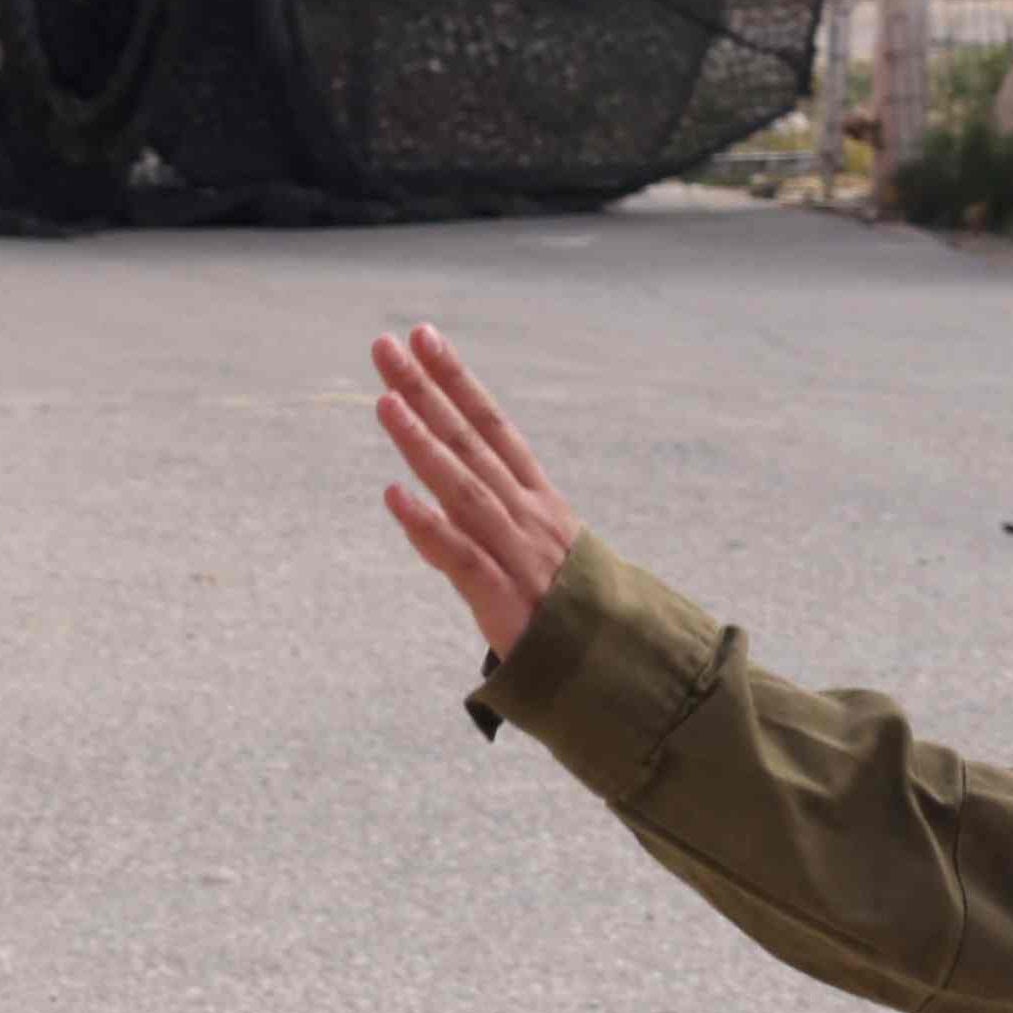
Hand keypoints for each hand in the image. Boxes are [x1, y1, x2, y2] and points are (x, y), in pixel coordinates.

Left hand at [374, 327, 581, 658]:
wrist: (627, 676)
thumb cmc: (580, 619)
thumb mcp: (550, 558)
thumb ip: (504, 527)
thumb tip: (450, 500)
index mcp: (541, 504)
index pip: (494, 428)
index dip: (458, 381)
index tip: (425, 337)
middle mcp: (530, 518)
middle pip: (472, 443)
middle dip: (427, 391)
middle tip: (386, 345)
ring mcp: (518, 557)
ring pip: (464, 489)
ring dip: (423, 443)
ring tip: (385, 401)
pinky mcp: (505, 603)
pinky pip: (461, 558)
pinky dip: (428, 527)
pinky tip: (393, 495)